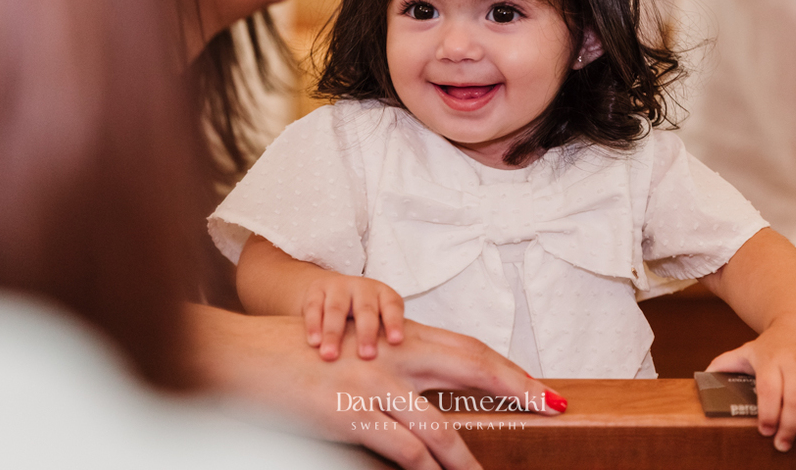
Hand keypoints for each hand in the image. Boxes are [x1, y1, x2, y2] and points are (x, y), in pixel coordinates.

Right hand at [184, 306, 564, 469]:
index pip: (466, 348)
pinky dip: (423, 466)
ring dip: (465, 455)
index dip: (507, 367)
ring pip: (438, 423)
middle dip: (514, 387)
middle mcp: (392, 353)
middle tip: (549, 407)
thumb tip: (428, 399)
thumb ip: (392, 370)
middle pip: (469, 366)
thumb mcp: (353, 352)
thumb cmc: (297, 353)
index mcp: (396, 338)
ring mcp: (372, 383)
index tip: (540, 388)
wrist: (245, 352)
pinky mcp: (348, 412)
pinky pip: (400, 446)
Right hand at [302, 273, 403, 359]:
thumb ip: (396, 347)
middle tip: (366, 356)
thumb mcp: (380, 326)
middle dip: (366, 333)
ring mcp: (339, 287)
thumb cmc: (363, 324)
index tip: (396, 342)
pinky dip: (313, 325)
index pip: (392, 306)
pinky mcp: (316, 290)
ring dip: (334, 333)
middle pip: (366, 309)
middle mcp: (363, 289)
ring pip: (337, 308)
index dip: (395, 322)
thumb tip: (419, 376)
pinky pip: (314, 306)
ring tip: (330, 356)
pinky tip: (313, 343)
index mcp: (385, 296)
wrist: (329, 298)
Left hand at [706, 315, 795, 451]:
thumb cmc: (773, 343)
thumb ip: (726, 363)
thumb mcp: (748, 349)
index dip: (768, 413)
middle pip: (795, 401)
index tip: (764, 430)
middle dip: (790, 427)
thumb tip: (705, 377)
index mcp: (771, 360)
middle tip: (784, 444)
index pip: (770, 390)